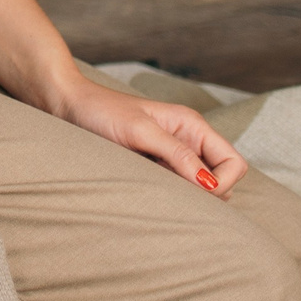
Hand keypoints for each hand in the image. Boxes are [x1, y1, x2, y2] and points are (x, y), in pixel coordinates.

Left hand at [46, 75, 248, 195]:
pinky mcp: (153, 166)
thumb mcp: (140, 131)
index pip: (233, 164)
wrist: (66, 104)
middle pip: (221, 179)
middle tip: (171, 192)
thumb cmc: (101, 111)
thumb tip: (209, 185)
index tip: (194, 189)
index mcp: (192, 126)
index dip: (222, 182)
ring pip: (198, 188)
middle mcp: (187, 140)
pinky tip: (146, 191)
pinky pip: (174, 188)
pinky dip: (168, 194)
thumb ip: (177, 154)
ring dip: (185, 196)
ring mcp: (170, 155)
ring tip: (155, 189)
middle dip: (206, 194)